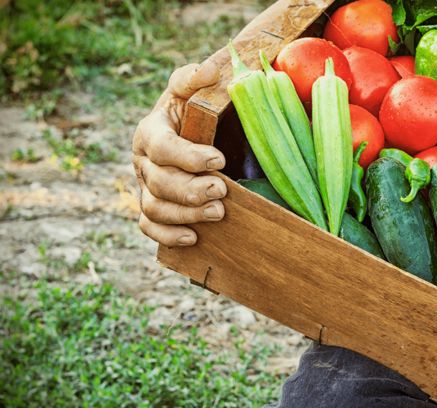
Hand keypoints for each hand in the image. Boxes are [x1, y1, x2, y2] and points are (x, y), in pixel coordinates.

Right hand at [132, 4, 285, 246]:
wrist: (192, 131)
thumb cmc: (193, 109)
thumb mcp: (190, 89)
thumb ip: (194, 78)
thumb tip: (208, 70)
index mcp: (150, 133)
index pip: (162, 148)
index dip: (188, 157)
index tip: (219, 160)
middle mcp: (144, 162)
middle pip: (159, 183)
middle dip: (191, 190)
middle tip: (222, 191)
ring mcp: (146, 187)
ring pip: (155, 208)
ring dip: (186, 214)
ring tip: (218, 213)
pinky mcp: (153, 208)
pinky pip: (150, 227)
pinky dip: (168, 236)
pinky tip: (194, 238)